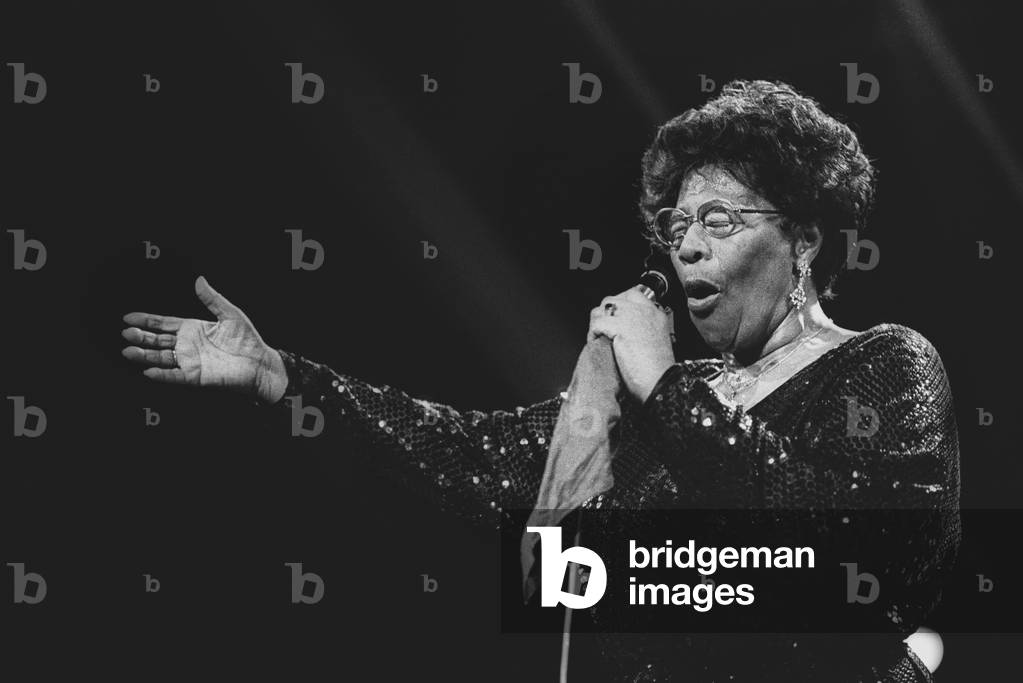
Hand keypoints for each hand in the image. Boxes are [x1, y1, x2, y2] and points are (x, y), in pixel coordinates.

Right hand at [121, 276, 287, 403]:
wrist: (260, 363)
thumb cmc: (248, 340)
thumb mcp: (230, 314)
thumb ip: (212, 299)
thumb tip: (199, 280)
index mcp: (193, 329)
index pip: (164, 323)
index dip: (147, 320)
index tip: (128, 318)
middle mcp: (187, 345)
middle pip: (157, 340)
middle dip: (141, 337)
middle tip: (126, 333)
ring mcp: (190, 361)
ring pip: (161, 358)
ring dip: (144, 355)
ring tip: (128, 351)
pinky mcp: (196, 376)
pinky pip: (175, 376)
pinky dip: (162, 374)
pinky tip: (148, 371)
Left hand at [588, 286, 676, 403]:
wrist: (660, 382)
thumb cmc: (658, 371)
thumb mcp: (655, 341)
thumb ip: (642, 329)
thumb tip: (622, 328)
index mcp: (655, 314)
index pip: (632, 294)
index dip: (618, 306)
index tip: (612, 318)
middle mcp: (645, 311)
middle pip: (614, 299)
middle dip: (605, 313)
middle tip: (603, 329)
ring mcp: (632, 316)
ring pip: (603, 308)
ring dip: (597, 322)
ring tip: (599, 336)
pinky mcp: (620, 327)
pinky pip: (597, 322)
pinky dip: (593, 333)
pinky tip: (597, 343)